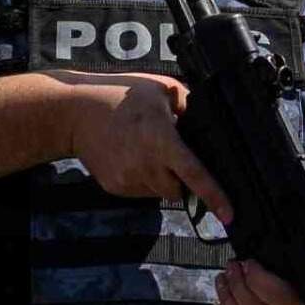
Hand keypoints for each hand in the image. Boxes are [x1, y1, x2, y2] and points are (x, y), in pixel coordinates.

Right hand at [43, 71, 229, 221]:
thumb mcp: (162, 90)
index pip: (194, 175)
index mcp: (161, 141)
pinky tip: (132, 157)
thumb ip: (189, 106)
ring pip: (159, 193)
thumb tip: (209, 123)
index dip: (215, 196)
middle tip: (173, 157)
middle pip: (178, 191)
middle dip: (183, 180)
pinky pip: (140, 192)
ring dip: (162, 180)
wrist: (75, 113)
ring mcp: (128, 180)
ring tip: (147, 151)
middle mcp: (145, 166)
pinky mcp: (114, 187)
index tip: (228, 215)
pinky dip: (144, 180)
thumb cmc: (119, 95)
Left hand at [215, 258, 304, 304]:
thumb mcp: (300, 272)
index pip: (278, 298)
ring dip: (228, 301)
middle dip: (237, 286)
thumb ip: (280, 269)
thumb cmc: (302, 284)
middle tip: (231, 268)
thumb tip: (249, 265)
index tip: (249, 264)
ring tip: (223, 282)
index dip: (257, 279)